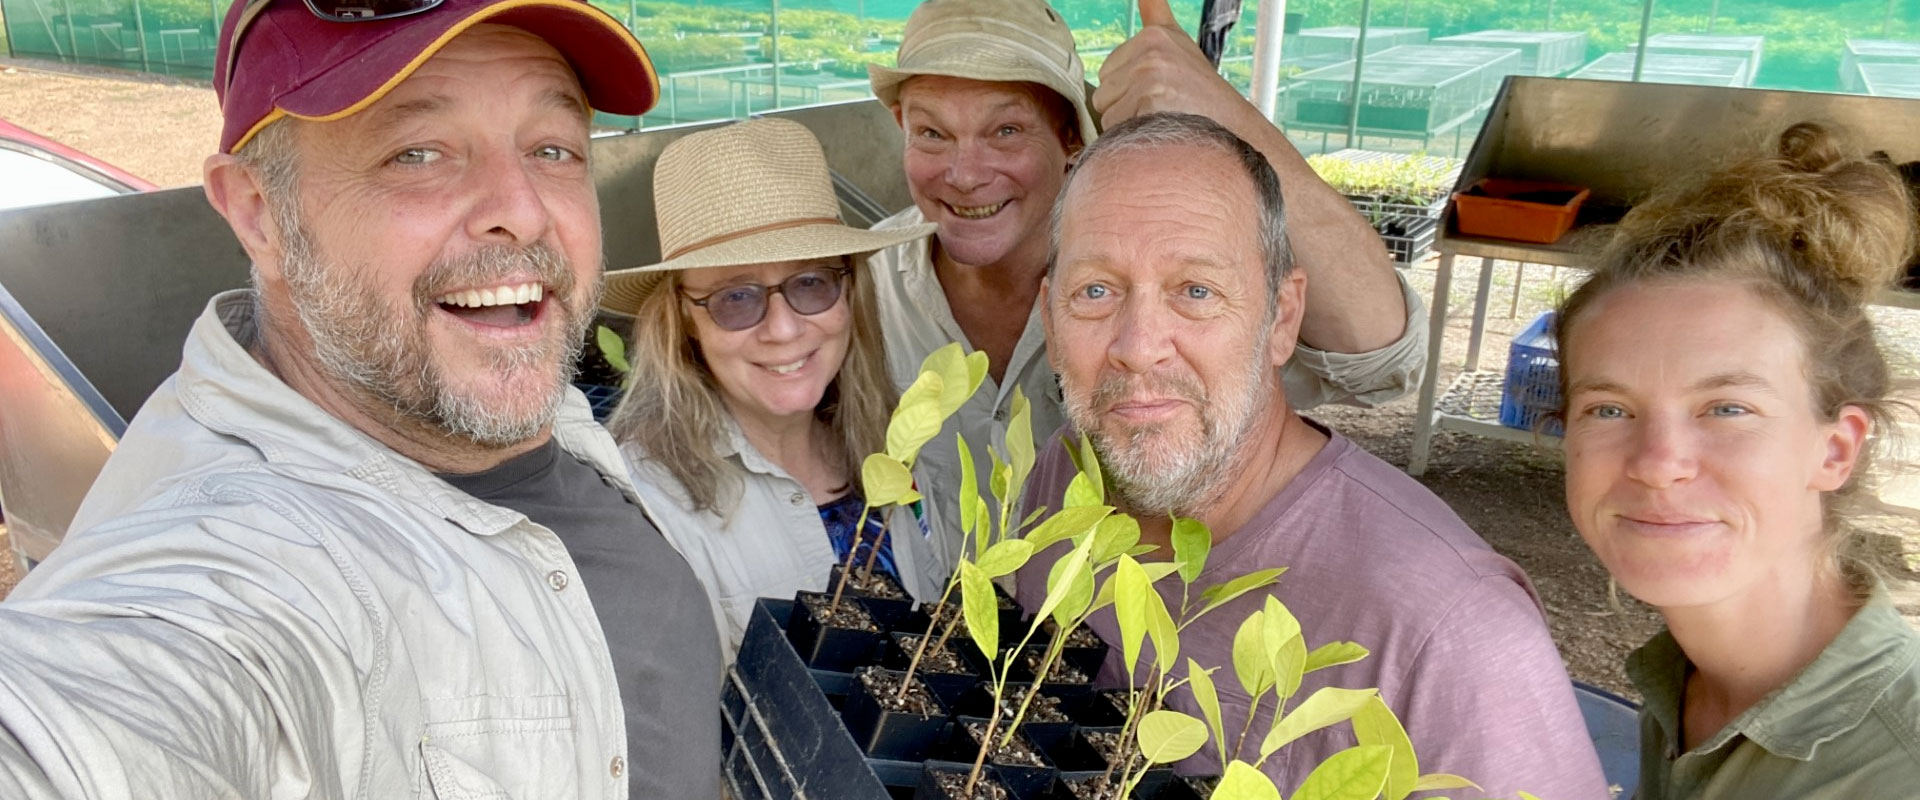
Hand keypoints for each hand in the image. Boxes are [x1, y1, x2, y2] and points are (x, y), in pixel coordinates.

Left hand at [1090, 0, 1263, 133]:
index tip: (1158, 90)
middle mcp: (1150, 50)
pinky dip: (1133, 137)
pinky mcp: (1149, 102)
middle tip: (1158, 108)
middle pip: (1103, 92)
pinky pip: (1116, 129)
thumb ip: (1155, 14)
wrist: (1232, 128)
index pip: (1108, 71)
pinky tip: (1159, 130)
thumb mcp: (1178, 43)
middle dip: (1124, 107)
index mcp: (1154, 35)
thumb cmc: (1202, 93)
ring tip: (1160, 118)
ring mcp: (1149, 75)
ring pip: (1107, 113)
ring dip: (1127, 123)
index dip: (1127, 89)